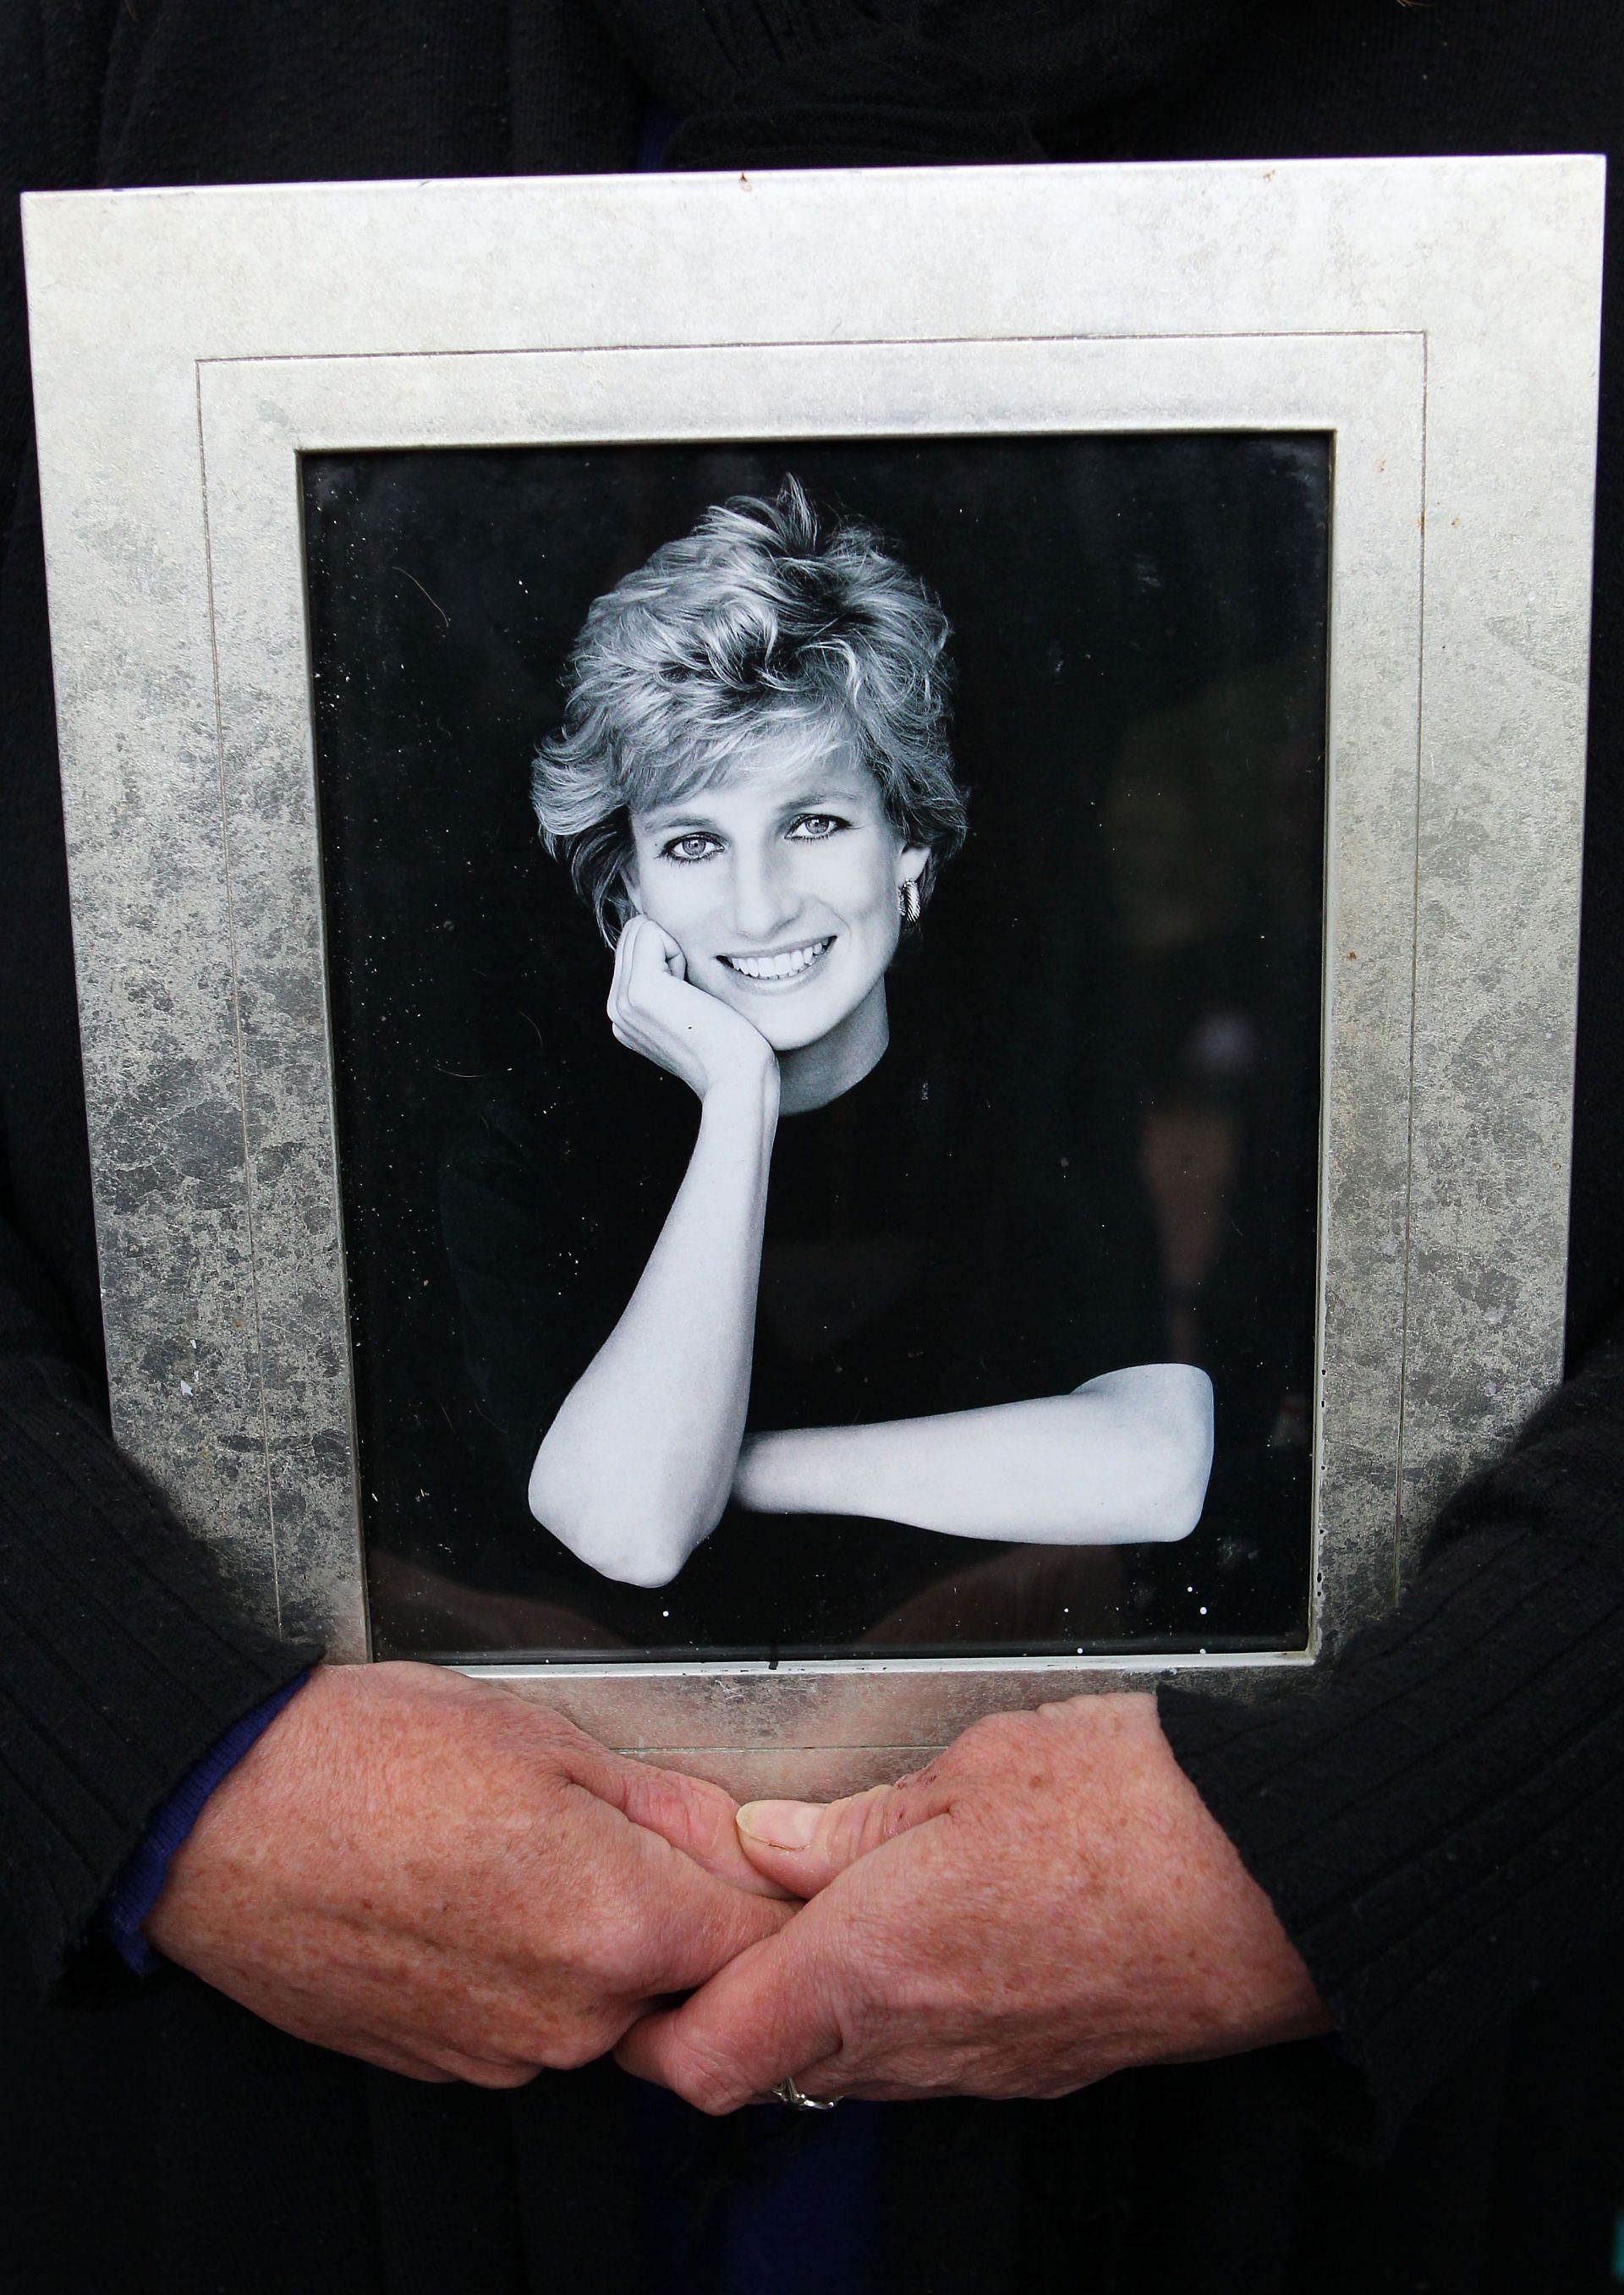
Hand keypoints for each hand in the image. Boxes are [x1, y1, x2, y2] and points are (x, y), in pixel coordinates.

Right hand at [146, 1662, 790, 2085]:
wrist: (221, 1815)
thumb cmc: (368, 1759)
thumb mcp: (548, 1737)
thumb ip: (670, 1803)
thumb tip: (744, 1838)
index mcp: (621, 1923)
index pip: (766, 1944)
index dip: (774, 1896)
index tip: (765, 1865)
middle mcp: (573, 2016)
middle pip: (686, 1980)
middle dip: (675, 1913)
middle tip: (617, 1831)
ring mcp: (504, 2054)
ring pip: (603, 2003)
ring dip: (592, 1942)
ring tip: (517, 1852)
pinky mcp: (445, 2065)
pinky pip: (527, 2022)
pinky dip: (521, 1969)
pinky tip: (469, 1893)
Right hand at [608, 915, 774, 1102]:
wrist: (738, 1078)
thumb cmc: (730, 1044)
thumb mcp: (691, 1010)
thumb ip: (671, 983)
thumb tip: (670, 942)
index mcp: (625, 1014)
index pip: (634, 948)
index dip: (671, 955)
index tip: (692, 997)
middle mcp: (616, 1008)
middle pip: (633, 933)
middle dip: (669, 947)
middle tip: (694, 993)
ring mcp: (623, 1000)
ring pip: (640, 930)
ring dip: (676, 949)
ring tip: (692, 994)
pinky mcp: (640, 990)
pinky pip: (652, 932)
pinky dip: (680, 950)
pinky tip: (692, 990)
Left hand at [616, 1693, 1328, 2109]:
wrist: (1278, 1881)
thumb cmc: (1136, 1811)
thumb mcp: (968, 1767)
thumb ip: (850, 1822)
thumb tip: (766, 1844)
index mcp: (870, 1962)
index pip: (706, 2058)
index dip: (649, 2034)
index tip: (640, 1975)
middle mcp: (918, 2039)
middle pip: (767, 2069)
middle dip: (728, 2007)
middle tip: (727, 1921)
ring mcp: (984, 2066)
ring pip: (847, 2068)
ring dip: (813, 2008)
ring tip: (826, 1912)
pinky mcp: (1042, 2065)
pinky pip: (930, 2061)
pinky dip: (897, 2012)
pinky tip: (924, 1930)